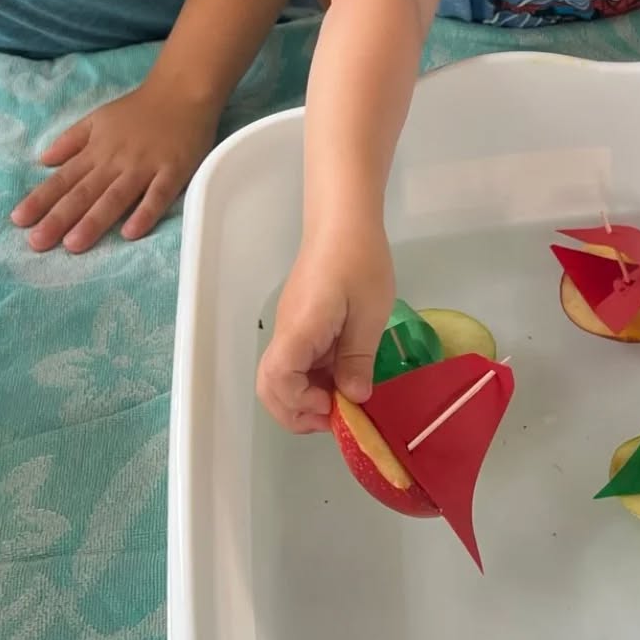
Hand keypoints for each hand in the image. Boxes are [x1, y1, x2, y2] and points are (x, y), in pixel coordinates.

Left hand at [10, 75, 219, 253]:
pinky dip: (144, 213)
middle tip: (37, 242)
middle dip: (59, 218)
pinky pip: (157, 195)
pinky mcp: (172, 171)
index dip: (40, 199)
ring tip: (73, 244)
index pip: (63, 179)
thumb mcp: (97, 118)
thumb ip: (71, 140)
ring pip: (115, 197)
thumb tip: (43, 161)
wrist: (181, 91)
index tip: (19, 220)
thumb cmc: (138, 110)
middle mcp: (115, 161)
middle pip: (84, 192)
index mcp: (96, 150)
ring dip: (94, 220)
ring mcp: (144, 167)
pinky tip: (130, 233)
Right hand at [256, 227, 395, 433]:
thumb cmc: (359, 260)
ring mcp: (291, 327)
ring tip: (344, 401)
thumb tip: (353, 398)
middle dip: (298, 412)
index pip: (276, 380)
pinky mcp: (300, 322)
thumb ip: (358, 358)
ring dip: (307, 398)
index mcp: (299, 330)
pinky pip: (297, 362)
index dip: (301, 404)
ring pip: (282, 377)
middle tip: (337, 418)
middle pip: (269, 386)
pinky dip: (314, 380)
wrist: (343, 221)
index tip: (336, 407)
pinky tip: (344, 376)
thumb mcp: (370, 313)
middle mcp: (286, 332)